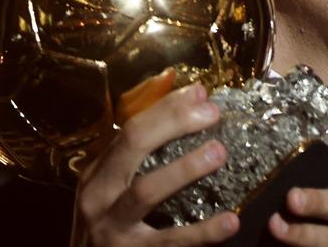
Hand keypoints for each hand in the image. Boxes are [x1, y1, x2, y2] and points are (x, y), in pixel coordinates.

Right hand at [72, 83, 239, 245]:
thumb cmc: (109, 226)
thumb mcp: (111, 190)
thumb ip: (137, 159)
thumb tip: (181, 114)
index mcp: (98, 173)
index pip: (130, 129)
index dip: (166, 108)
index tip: (200, 94)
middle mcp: (98, 195)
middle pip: (134, 146)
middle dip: (174, 124)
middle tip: (212, 114)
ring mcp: (112, 226)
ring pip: (145, 191)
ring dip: (184, 168)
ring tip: (219, 152)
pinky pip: (170, 241)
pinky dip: (202, 232)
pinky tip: (230, 221)